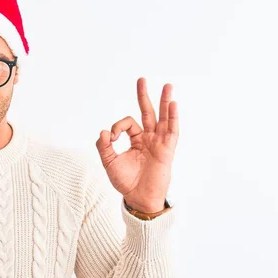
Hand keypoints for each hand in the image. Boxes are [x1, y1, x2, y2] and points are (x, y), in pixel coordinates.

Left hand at [95, 78, 178, 213]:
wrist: (138, 198)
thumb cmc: (126, 182)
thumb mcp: (110, 163)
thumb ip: (104, 146)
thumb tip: (103, 131)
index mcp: (136, 140)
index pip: (127, 123)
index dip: (117, 126)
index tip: (111, 137)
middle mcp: (149, 138)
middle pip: (148, 112)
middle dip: (144, 96)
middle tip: (141, 79)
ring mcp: (159, 143)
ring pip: (163, 118)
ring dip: (165, 102)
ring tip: (167, 85)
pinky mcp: (167, 150)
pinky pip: (172, 131)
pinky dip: (173, 118)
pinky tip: (173, 104)